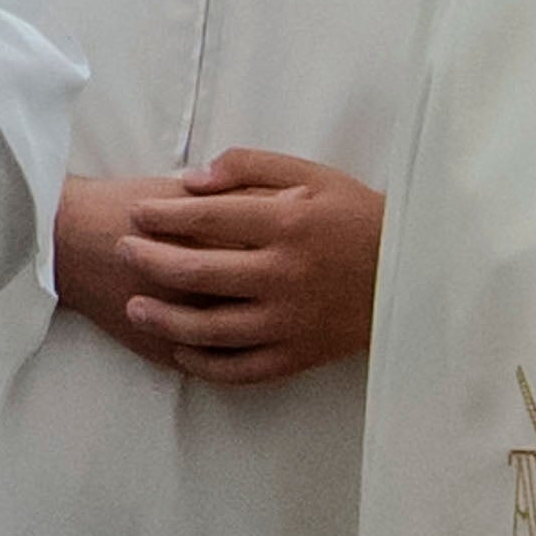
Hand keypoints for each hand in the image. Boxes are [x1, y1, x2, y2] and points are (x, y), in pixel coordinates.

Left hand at [101, 149, 381, 385]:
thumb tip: (191, 181)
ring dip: (164, 318)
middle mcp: (285, 275)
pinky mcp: (299, 355)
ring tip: (135, 306)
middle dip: (150, 260)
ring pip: (211, 328)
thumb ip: (251, 167)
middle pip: (198, 272)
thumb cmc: (357, 217)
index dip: (163, 215)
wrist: (414, 274)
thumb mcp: (312, 175)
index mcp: (288, 224)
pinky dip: (205, 364)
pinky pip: (241, 368)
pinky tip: (180, 351)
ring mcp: (290, 320)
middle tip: (122, 250)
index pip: (207, 219)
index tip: (136, 213)